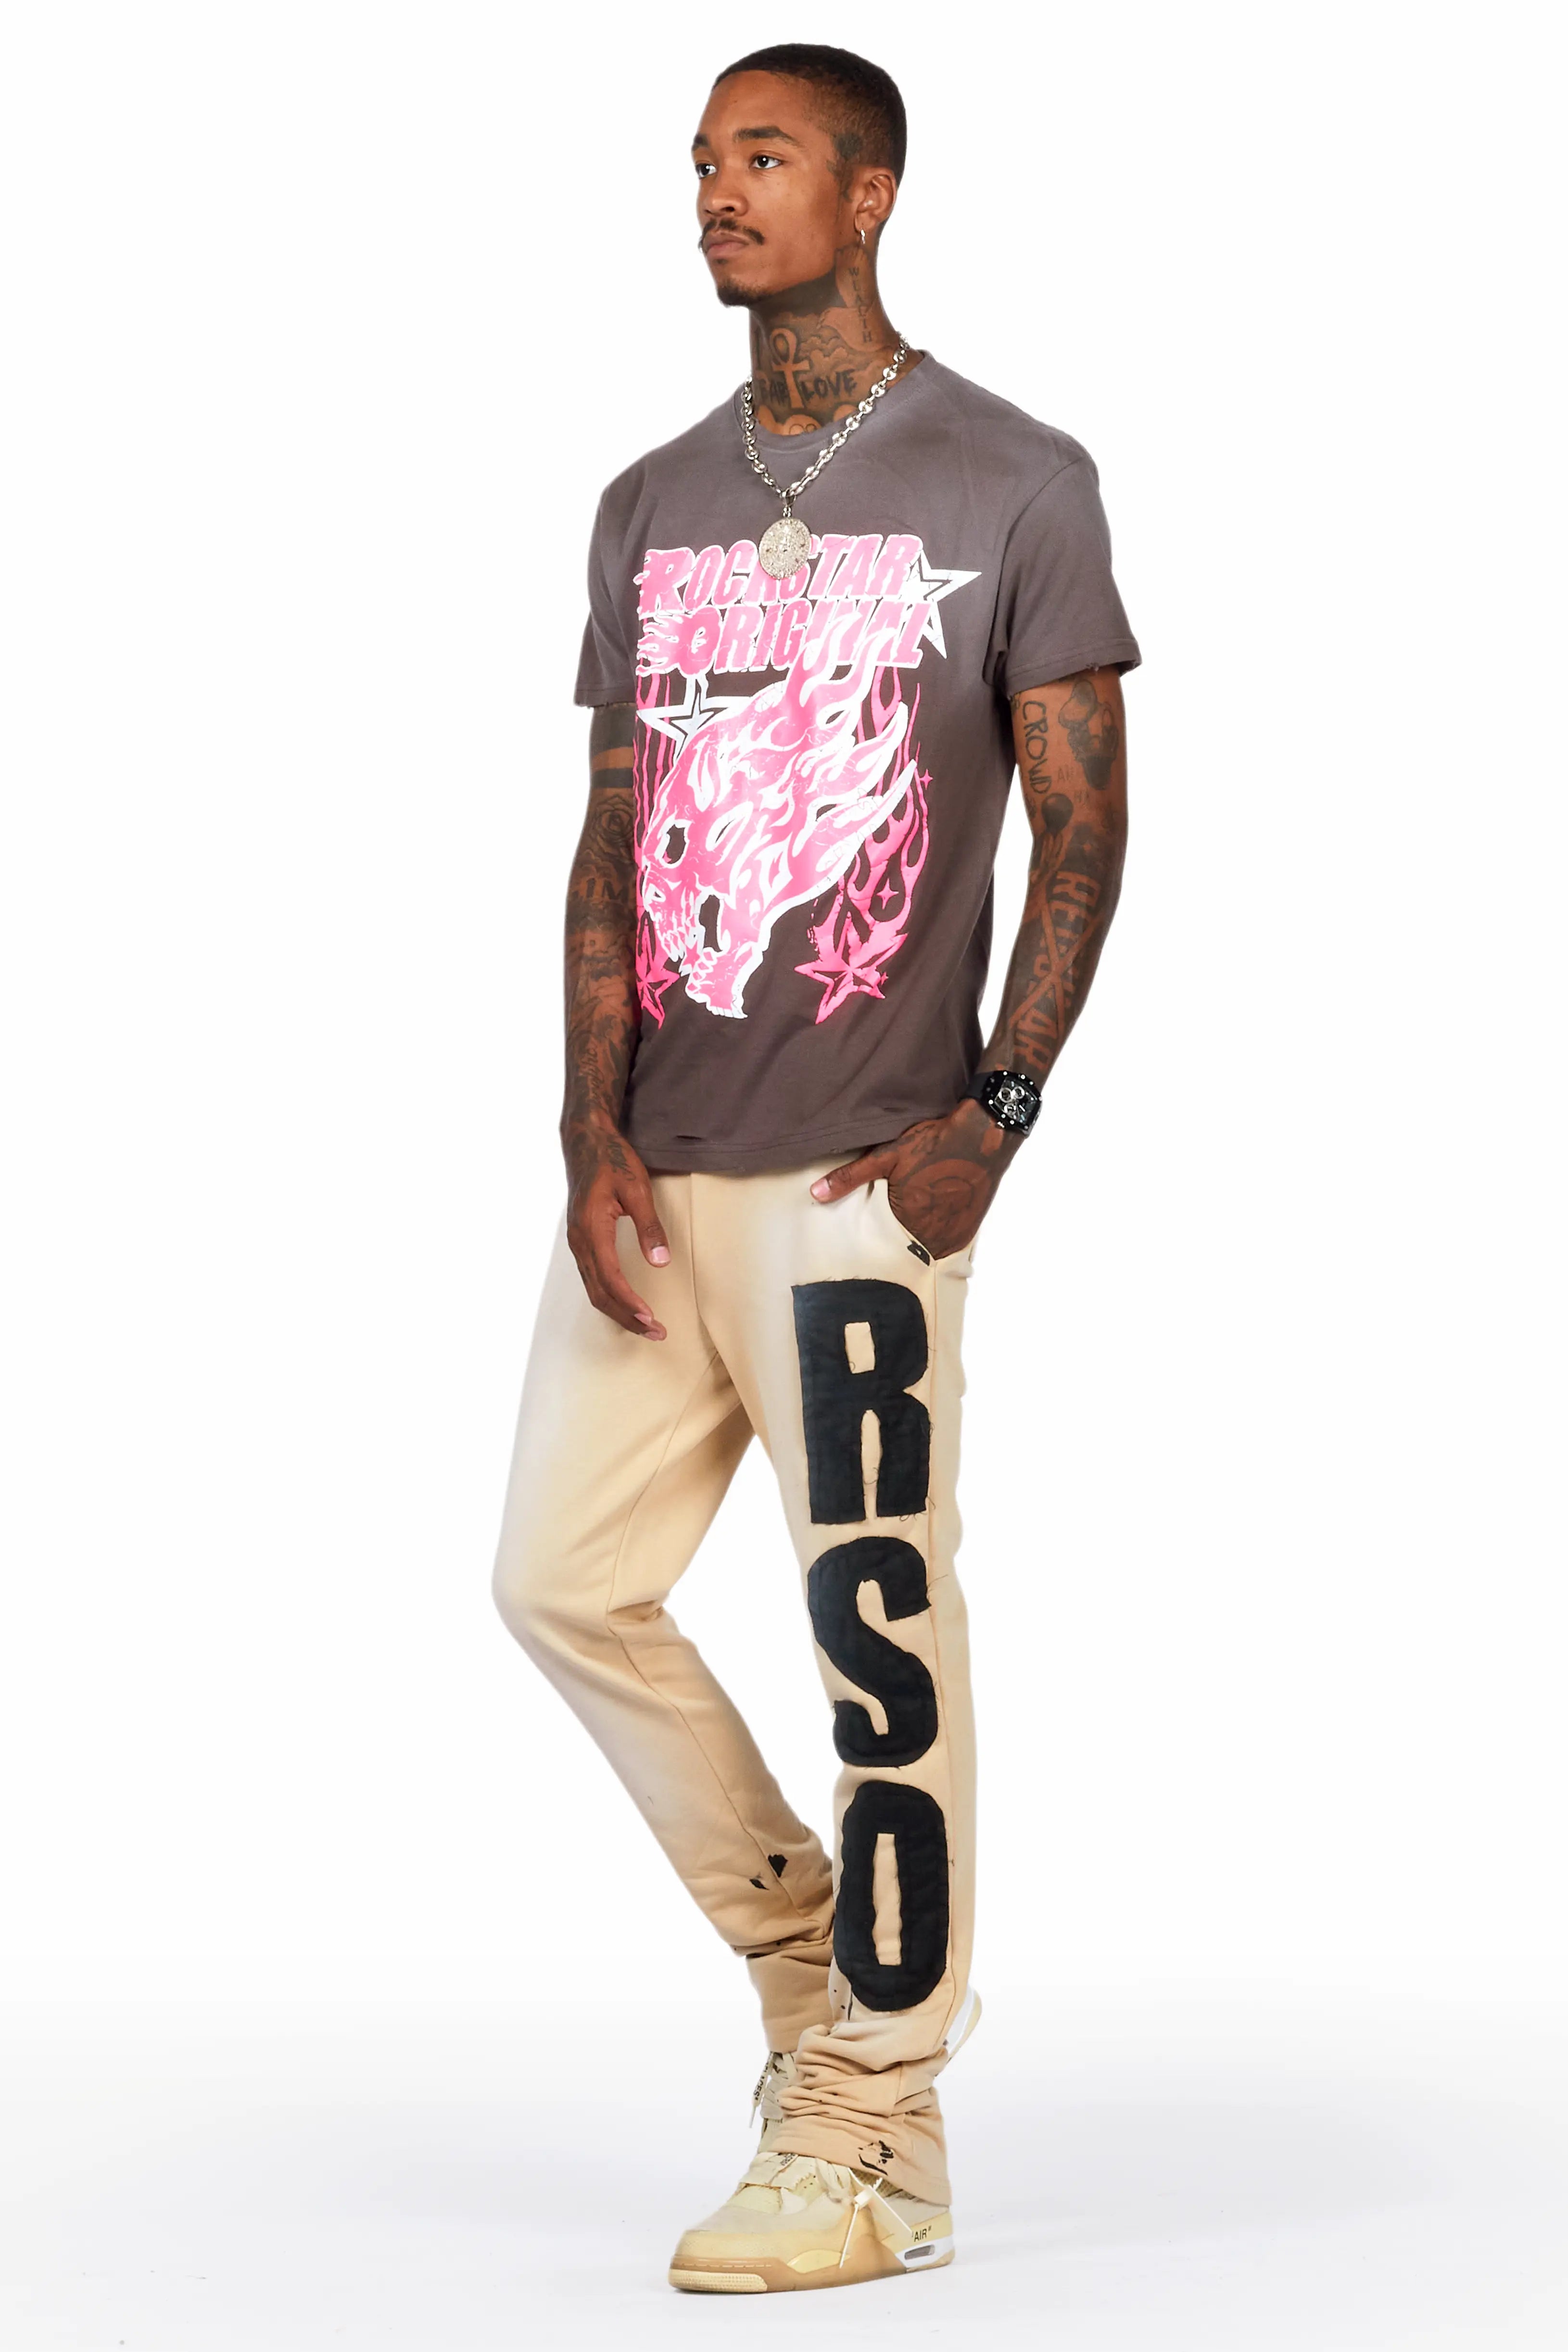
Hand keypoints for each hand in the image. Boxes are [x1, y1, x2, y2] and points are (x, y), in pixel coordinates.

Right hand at [565, 1114, 670, 1338]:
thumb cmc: (613, 1161)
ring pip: (593, 1289)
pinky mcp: (580, 1239)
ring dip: (618, 1311)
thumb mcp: (637, 1189)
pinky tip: (625, 1303)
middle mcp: (579, 1241)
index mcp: (592, 1229)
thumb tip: (661, 1261)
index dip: (630, 1303)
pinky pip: (591, 1278)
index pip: (611, 1279)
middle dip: (627, 1317)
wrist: (586, 1141)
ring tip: (645, 1326)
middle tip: (656, 1333)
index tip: (652, 1319)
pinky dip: (608, 1297)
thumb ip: (649, 1226)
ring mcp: (577, 1242)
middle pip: (600, 1293)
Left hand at [810, 1096, 1019, 1259]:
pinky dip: (940, 1232)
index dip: (878, 1235)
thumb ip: (850, 1178)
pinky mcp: (970, 1228)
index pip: (883, 1244)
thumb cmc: (935, 1143)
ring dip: (921, 1235)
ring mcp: (954, 1234)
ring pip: (928, 1245)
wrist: (983, 1134)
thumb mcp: (887, 1155)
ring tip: (918, 1212)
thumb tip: (815, 1193)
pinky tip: (937, 1212)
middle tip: (898, 1215)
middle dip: (899, 1235)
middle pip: (907, 1246)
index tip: (877, 1225)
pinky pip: (948, 1241)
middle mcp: (933, 1236)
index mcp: (908, 1222)